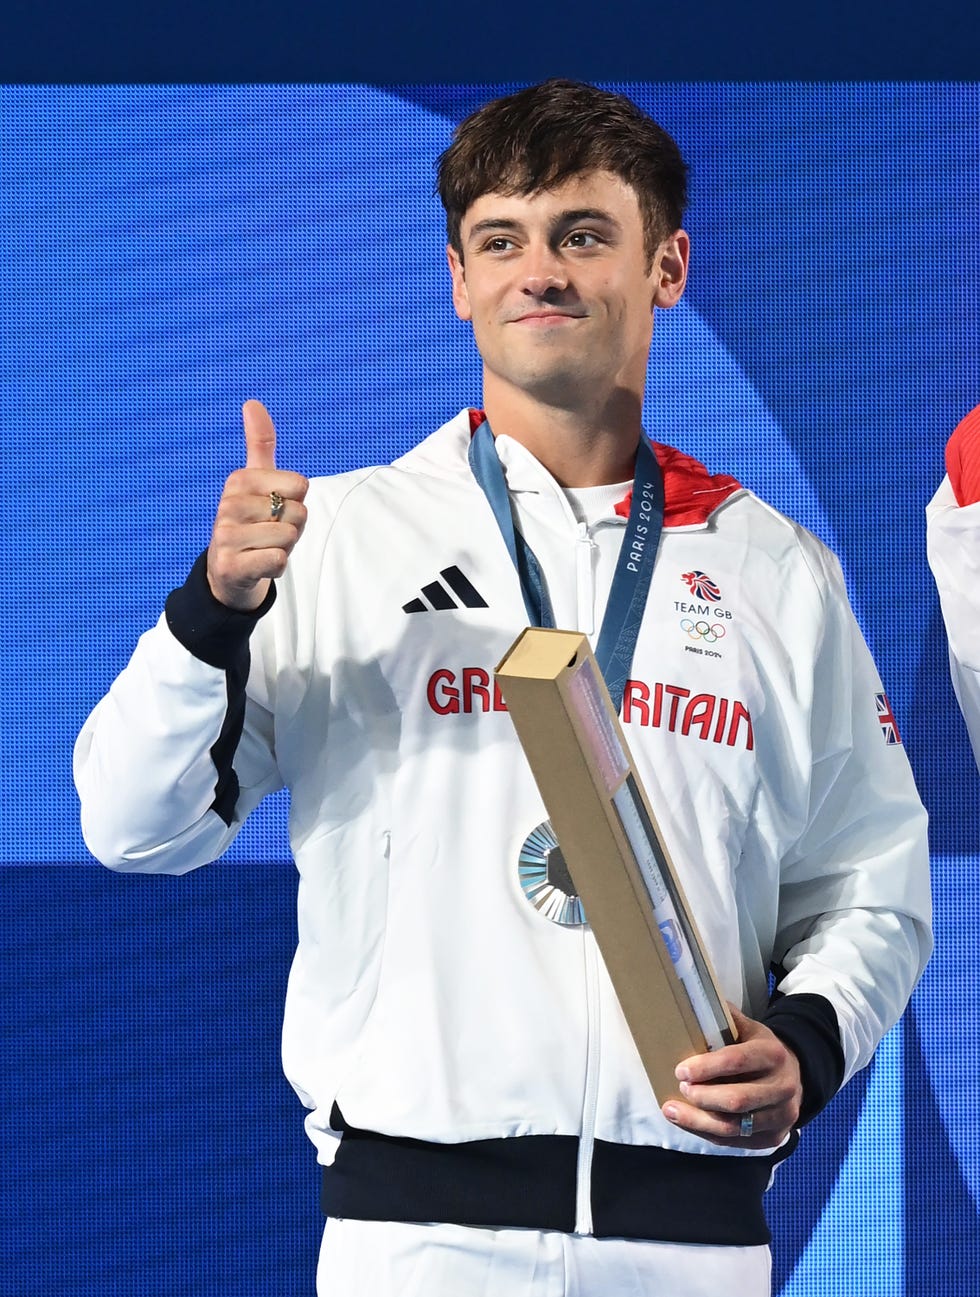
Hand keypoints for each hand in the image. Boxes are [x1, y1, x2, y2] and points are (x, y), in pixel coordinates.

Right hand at [207, 400, 308, 610]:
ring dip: (285, 548)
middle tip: (269, 533)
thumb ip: (259, 443)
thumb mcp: (256, 480)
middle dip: (293, 528)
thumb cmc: (252, 521)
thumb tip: (252, 402)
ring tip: (263, 548)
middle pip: (299, 513)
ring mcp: (226, 537)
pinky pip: (278, 560)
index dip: (298, 502)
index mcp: (238, 480)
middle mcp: (228, 506)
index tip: (276, 509)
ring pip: (289, 537)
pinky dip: (277, 566)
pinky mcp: (230, 565)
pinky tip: (260, 564)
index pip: (301, 485)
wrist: (228, 570)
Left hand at [661, 1006, 802, 1148]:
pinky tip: (688, 1123)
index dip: (706, 1067)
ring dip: (698, 1121)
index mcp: (773, 1054)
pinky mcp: (774, 1138)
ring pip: (734, 1127)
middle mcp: (782, 1087)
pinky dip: (707, 1133)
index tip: (681, 1070)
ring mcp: (781, 1116)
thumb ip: (726, 1018)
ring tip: (672, 1111)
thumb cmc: (760, 1050)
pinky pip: (735, 1142)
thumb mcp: (750, 1028)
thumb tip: (692, 998)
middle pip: (737, 1100)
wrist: (794, 1076)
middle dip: (702, 1097)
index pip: (736, 1061)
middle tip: (681, 1088)